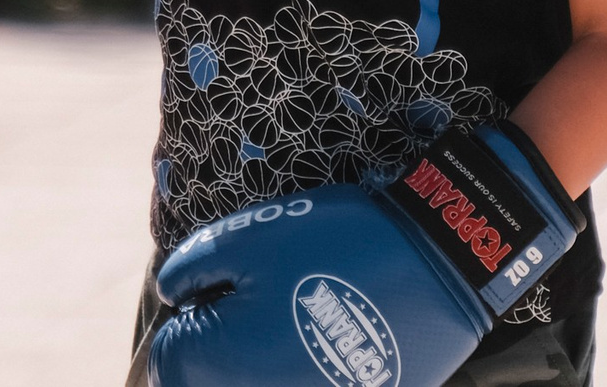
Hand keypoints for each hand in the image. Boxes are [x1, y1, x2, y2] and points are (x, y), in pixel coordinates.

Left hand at [146, 124, 579, 386]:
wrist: (438, 262)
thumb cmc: (337, 241)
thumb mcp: (249, 235)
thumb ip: (191, 268)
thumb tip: (172, 297)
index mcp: (228, 358)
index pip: (169, 364)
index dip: (184, 325)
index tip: (207, 300)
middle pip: (208, 385)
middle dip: (212, 354)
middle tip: (244, 311)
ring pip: (254, 385)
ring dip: (253, 367)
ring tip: (283, 325)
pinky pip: (302, 384)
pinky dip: (297, 370)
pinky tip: (317, 342)